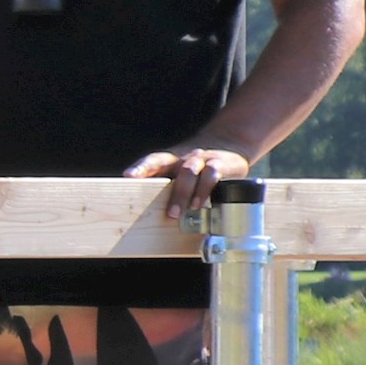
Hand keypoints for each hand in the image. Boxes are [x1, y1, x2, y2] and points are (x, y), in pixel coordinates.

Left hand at [129, 145, 251, 222]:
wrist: (236, 150)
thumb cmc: (202, 173)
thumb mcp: (184, 178)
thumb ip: (167, 192)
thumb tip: (145, 214)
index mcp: (172, 162)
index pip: (154, 160)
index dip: (141, 167)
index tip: (129, 176)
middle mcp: (185, 158)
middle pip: (167, 165)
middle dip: (166, 189)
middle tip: (168, 214)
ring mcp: (203, 159)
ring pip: (189, 170)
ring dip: (183, 192)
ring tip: (181, 212)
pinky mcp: (223, 164)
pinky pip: (212, 173)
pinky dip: (204, 189)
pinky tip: (200, 203)